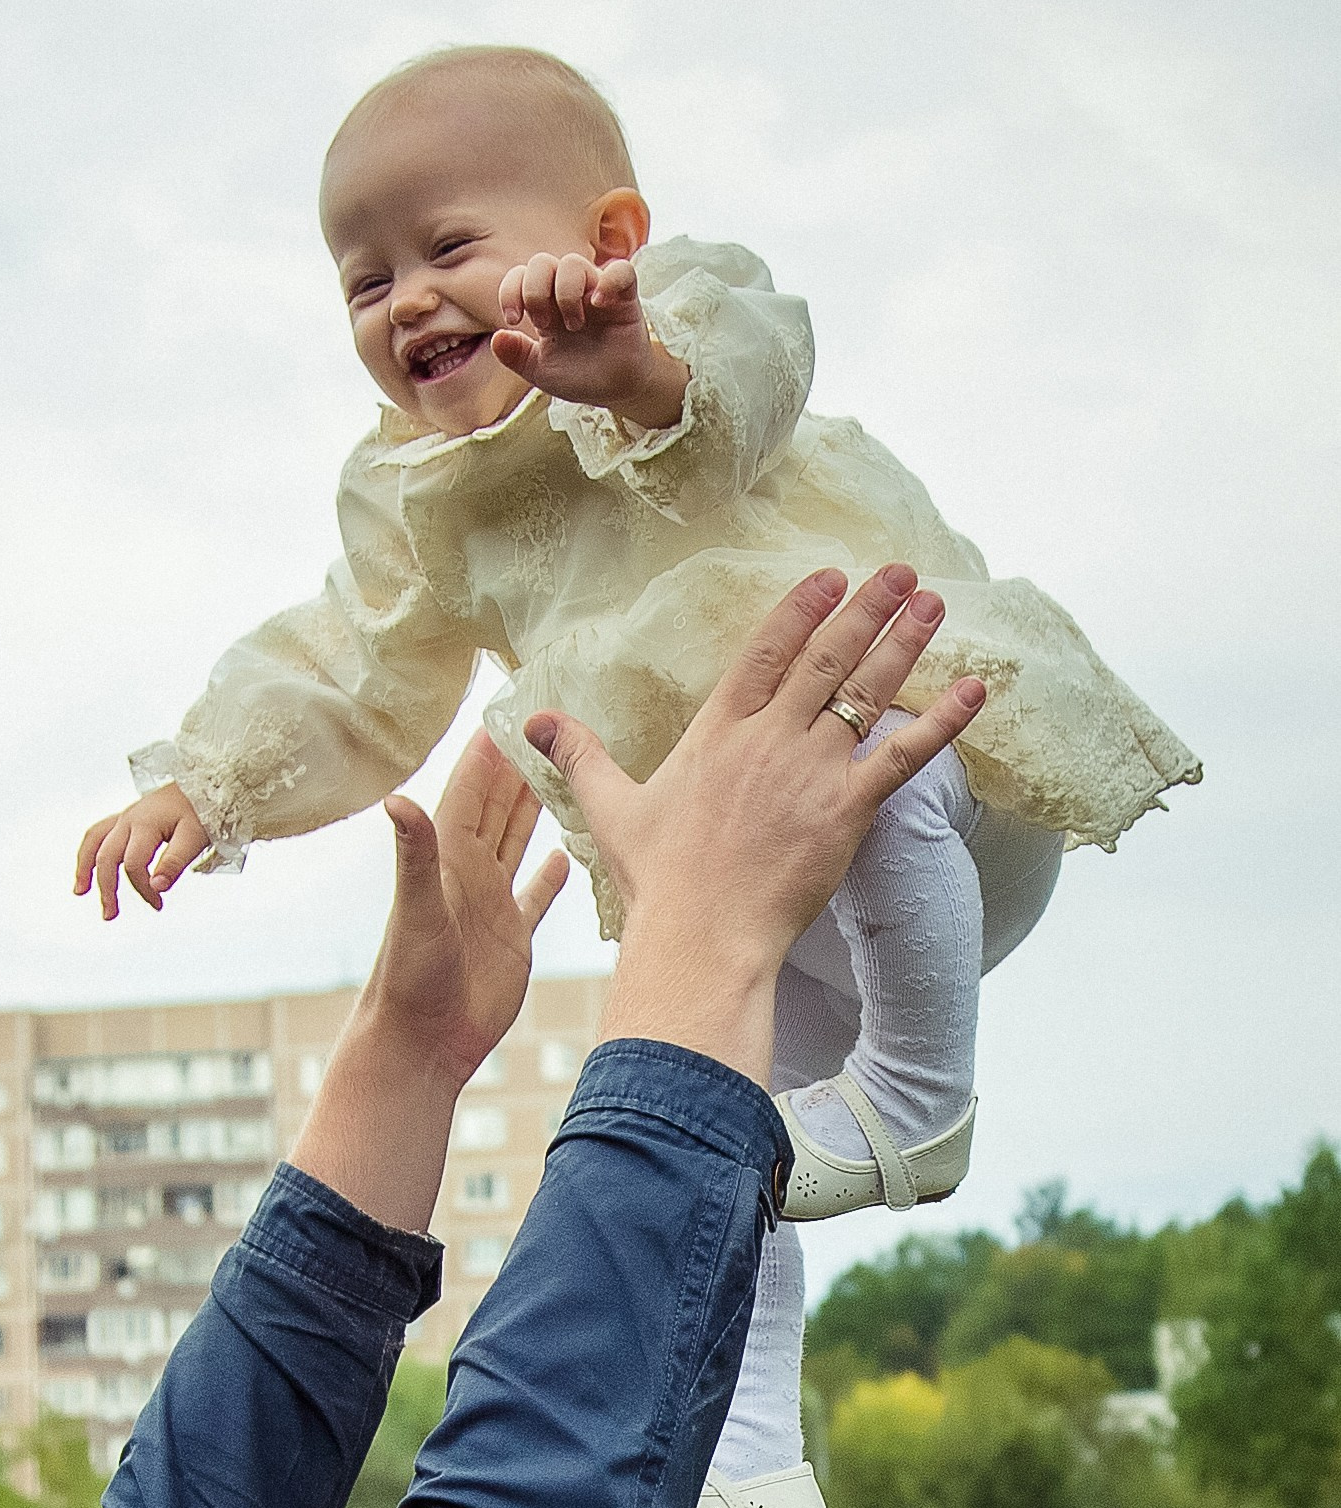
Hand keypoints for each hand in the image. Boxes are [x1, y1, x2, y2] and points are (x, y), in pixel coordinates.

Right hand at [75, 784, 213, 920]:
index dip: (143, 889)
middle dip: (105, 888)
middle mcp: (129, 818)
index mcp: (145, 824)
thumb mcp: (195, 837)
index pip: (133, 865)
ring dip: (85, 867)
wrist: (207, 782)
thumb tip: (156, 887)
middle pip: (106, 856)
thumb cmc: (203, 808)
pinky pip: (100, 833)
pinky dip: (92, 851)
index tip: (158, 904)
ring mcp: (126, 816)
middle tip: (110, 915)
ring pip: (94, 841)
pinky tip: (92, 865)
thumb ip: (174, 862)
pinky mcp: (128, 816)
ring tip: (80, 890)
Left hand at [371, 737, 568, 1089]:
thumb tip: (398, 799)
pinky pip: (535, 897)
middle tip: (545, 723)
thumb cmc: (410, 979)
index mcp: (449, 859)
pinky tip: (566, 853)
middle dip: (518, 766)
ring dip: (534, 808)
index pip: (471, 790)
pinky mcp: (513, 939)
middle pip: (498, 808)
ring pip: (518, 843)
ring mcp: (492, 906)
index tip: (510, 707)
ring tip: (560, 770)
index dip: (488, 750)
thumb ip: (415, 854)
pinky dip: (549, 876)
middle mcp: (470, 876)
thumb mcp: (415, 910)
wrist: (421, 1042)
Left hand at [492, 251, 688, 429]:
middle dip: (535, 290)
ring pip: (574, 262)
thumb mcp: (540, 371)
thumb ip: (516, 356)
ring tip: (573, 325)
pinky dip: (609, 282)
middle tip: (544, 323)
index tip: (512, 319)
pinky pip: (621, 271)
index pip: (520, 276)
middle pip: (542, 262)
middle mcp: (568, 292)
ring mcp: (595, 291)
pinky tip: (600, 304)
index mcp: (545, 305)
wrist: (614, 391)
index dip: (510, 290)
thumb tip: (495, 337)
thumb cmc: (579, 376)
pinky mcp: (625, 297)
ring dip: (566, 292)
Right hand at [525, 566, 984, 1084]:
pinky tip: (977, 691)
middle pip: (826, 657)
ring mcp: (811, 770)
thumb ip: (579, 755)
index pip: (765, 652)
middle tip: (900, 570)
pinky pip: (905, 755)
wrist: (700, 936)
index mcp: (717, 732)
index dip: (800, 610)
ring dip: (904, 642)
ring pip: (867, 691)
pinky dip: (944, 721)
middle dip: (866, 608)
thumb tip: (530, 721)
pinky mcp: (848, 810)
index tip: (829, 577)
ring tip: (935, 601)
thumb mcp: (612, 809)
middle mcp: (768, 738)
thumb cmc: (658, 881)